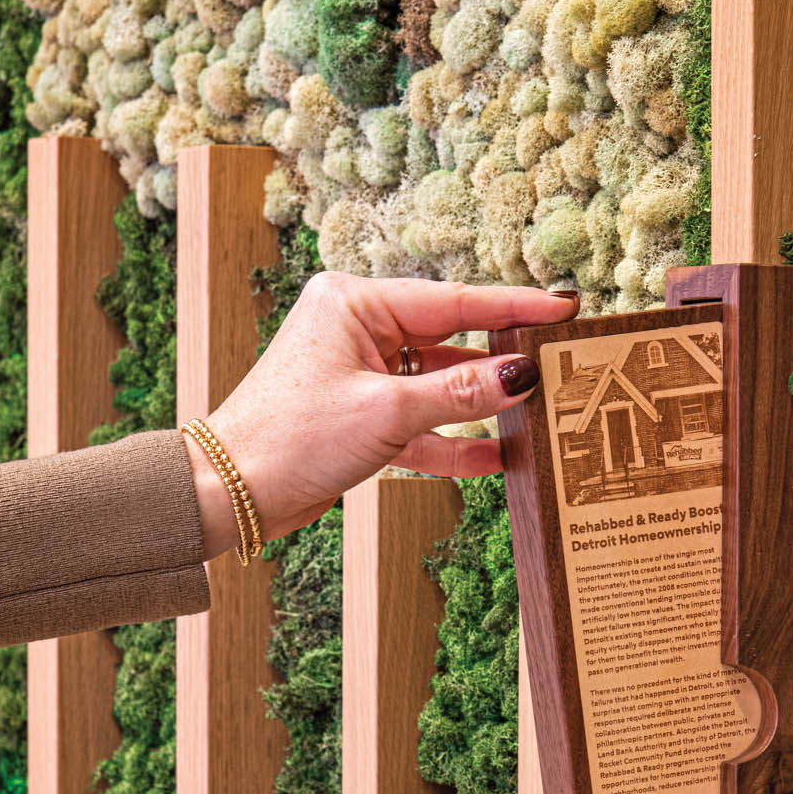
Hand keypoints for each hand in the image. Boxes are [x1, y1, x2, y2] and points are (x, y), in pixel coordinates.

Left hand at [185, 272, 575, 556]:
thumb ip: (459, 393)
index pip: (453, 300)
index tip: (563, 307)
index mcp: (356, 303)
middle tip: (559, 361)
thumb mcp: (387, 413)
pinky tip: (498, 458)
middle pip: (450, 339)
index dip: (513, 307)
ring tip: (537, 412)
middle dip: (501, 359)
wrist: (229, 493)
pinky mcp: (361, 416)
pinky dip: (453, 442)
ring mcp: (360, 374)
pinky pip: (420, 423)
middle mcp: (358, 329)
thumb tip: (520, 376)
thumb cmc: (291, 438)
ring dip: (480, 406)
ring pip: (438, 384)